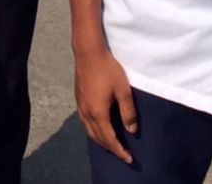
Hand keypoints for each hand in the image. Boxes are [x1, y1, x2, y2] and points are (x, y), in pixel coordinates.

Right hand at [74, 47, 136, 163]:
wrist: (88, 52)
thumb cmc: (108, 69)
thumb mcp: (123, 90)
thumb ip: (128, 112)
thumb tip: (132, 130)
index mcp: (98, 113)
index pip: (109, 139)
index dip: (119, 151)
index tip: (129, 159)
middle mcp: (87, 113)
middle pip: (98, 138)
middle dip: (110, 149)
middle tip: (123, 154)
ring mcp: (81, 106)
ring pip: (90, 131)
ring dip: (101, 141)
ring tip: (112, 145)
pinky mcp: (79, 100)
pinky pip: (86, 123)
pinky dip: (94, 131)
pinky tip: (100, 128)